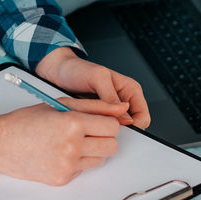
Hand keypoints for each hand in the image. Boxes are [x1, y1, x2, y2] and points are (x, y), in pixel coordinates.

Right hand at [0, 97, 124, 185]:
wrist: (0, 144)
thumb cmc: (26, 121)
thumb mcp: (59, 105)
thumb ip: (94, 106)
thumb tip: (121, 108)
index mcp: (73, 123)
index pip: (112, 127)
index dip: (108, 123)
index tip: (99, 122)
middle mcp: (72, 146)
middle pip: (111, 146)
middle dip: (104, 138)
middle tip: (88, 132)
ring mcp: (68, 165)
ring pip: (101, 160)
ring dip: (93, 151)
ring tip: (72, 143)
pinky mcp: (63, 178)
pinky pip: (84, 170)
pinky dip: (77, 162)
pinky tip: (60, 153)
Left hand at [34, 47, 150, 128]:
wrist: (58, 72)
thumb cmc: (77, 69)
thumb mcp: (96, 77)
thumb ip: (111, 95)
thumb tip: (124, 116)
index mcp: (130, 90)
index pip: (142, 118)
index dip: (132, 126)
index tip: (116, 128)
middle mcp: (123, 101)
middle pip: (131, 127)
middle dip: (117, 129)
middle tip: (100, 125)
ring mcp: (111, 110)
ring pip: (116, 130)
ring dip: (104, 130)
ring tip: (90, 121)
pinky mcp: (99, 116)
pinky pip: (103, 129)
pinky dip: (96, 129)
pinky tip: (86, 123)